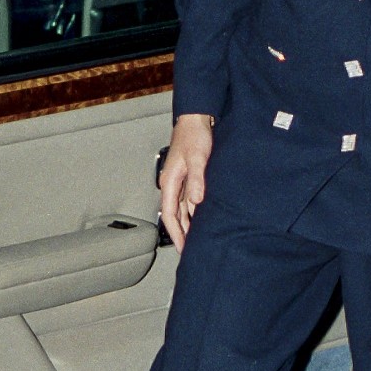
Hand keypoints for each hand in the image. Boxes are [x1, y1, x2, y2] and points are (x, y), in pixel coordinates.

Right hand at [160, 114, 213, 251]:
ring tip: (195, 240)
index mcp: (170, 181)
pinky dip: (193, 212)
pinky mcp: (189, 177)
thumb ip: (197, 179)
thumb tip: (196, 202)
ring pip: (181, 209)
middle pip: (174, 215)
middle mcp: (172, 183)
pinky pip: (188, 200)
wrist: (196, 119)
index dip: (175, 232)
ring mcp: (180, 181)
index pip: (169, 214)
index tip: (182, 247)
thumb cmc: (194, 135)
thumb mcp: (198, 157)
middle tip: (188, 251)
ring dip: (187, 224)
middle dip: (180, 233)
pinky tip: (201, 219)